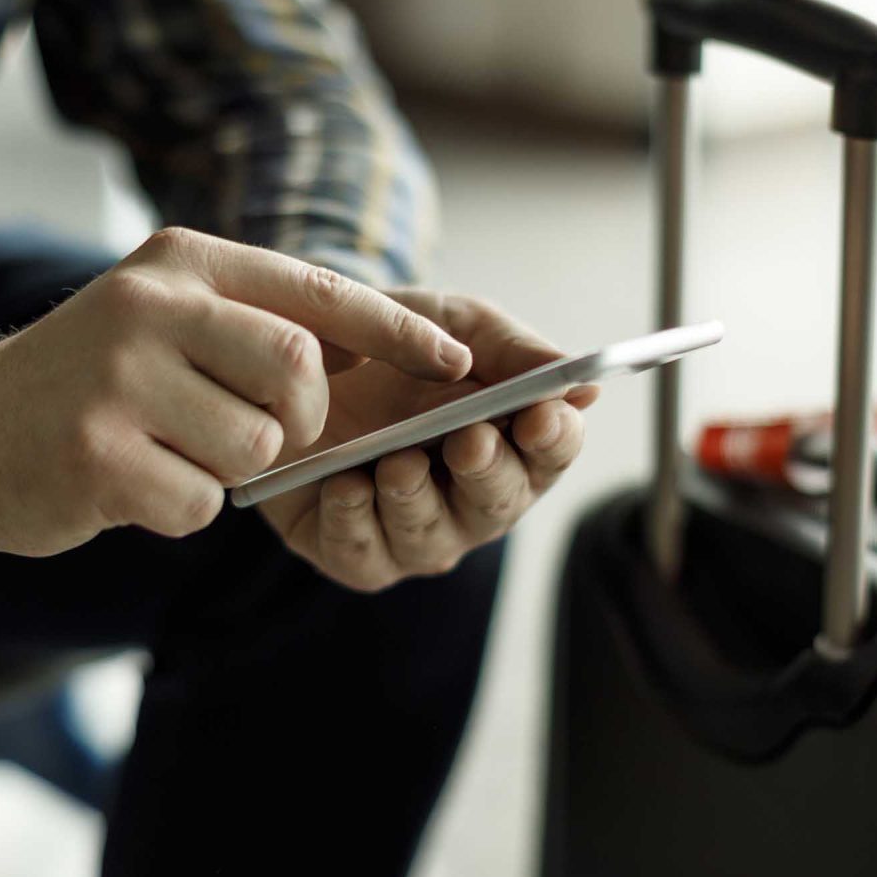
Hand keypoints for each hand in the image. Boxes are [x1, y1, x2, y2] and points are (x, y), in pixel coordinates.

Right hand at [0, 228, 471, 557]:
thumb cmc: (77, 386)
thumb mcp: (155, 319)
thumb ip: (245, 324)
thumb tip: (375, 357)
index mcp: (180, 261)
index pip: (318, 291)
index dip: (398, 332)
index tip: (458, 362)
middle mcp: (151, 304)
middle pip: (299, 375)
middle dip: (298, 426)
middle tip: (255, 439)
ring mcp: (118, 378)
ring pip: (255, 448)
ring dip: (225, 472)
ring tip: (164, 454)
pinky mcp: (95, 454)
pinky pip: (200, 504)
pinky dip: (178, 511)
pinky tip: (127, 486)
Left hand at [257, 290, 596, 591]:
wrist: (291, 355)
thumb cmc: (387, 342)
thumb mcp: (448, 321)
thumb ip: (510, 348)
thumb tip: (585, 387)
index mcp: (507, 439)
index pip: (551, 450)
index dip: (553, 438)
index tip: (541, 415)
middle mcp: (468, 497)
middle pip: (497, 501)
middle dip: (487, 471)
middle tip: (470, 440)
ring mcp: (411, 531)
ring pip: (431, 537)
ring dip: (417, 499)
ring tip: (399, 463)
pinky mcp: (351, 551)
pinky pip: (363, 555)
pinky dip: (355, 520)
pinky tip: (346, 485)